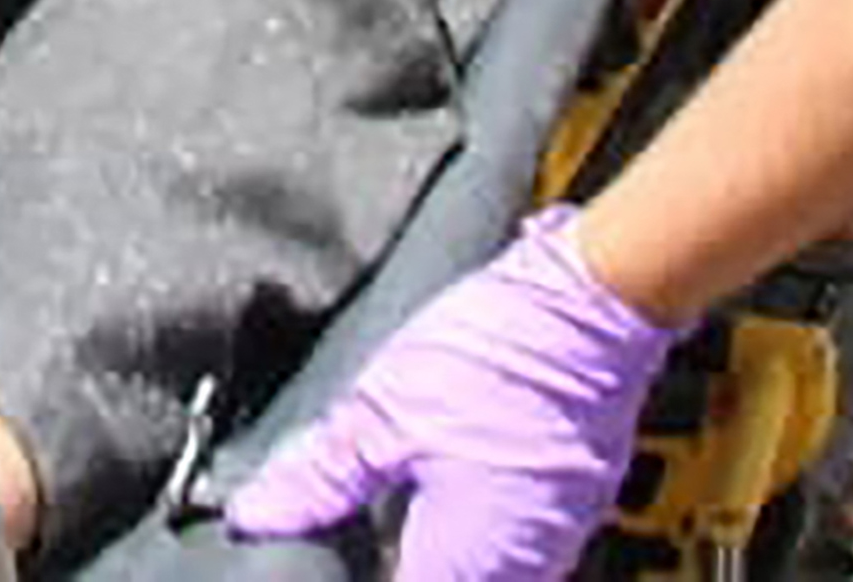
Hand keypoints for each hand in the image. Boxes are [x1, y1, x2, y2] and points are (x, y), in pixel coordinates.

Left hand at [219, 208, 674, 574]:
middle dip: (379, 550)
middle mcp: (523, 570)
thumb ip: (322, 476)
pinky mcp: (571, 500)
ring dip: (423, 531)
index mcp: (469, 570)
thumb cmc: (503, 351)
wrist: (594, 299)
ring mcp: (555, 537)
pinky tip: (438, 460)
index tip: (316, 537)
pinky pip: (507, 531)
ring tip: (388, 474)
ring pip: (471, 562)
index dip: (341, 568)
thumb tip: (258, 513)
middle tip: (340, 502)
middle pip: (430, 578)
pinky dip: (466, 508)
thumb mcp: (386, 410)